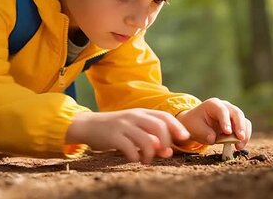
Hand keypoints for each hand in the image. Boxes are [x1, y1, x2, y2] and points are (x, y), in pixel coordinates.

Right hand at [66, 109, 190, 163]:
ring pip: (146, 139)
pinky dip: (135, 156)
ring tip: (147, 160)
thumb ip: (149, 134)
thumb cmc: (115, 129)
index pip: (164, 116)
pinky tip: (134, 159)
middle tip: (165, 154)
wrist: (88, 125)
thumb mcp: (133, 125)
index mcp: (141, 112)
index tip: (184, 138)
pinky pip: (130, 148)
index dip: (177, 127)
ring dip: (151, 153)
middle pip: (159, 127)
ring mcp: (123, 125)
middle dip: (166, 142)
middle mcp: (134, 116)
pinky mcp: (113, 136)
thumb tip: (166, 150)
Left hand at [176, 98, 251, 149]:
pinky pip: (245, 127)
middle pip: (236, 113)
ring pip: (243, 120)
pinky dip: (244, 136)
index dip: (226, 121)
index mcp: (213, 104)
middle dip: (240, 126)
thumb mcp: (194, 127)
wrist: (196, 124)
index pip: (222, 110)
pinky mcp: (236, 122)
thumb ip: (203, 133)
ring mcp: (232, 113)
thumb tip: (213, 139)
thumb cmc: (194, 124)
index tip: (227, 132)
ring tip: (239, 146)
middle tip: (240, 138)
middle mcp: (225, 106)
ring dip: (244, 133)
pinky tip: (239, 146)